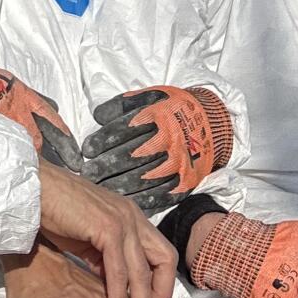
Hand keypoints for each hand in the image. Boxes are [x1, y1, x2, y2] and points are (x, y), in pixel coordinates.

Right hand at [36, 162, 177, 297]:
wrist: (32, 190)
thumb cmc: (53, 213)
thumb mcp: (87, 240)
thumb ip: (104, 260)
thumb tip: (114, 289)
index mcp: (131, 218)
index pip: (162, 255)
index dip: (159, 285)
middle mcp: (133, 217)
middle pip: (164, 261)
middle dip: (159, 297)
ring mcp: (123, 220)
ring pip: (143, 271)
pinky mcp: (108, 227)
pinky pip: (120, 271)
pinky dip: (120, 296)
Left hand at [82, 85, 234, 212]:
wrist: (210, 123)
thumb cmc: (171, 110)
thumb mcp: (148, 98)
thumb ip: (122, 106)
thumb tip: (98, 116)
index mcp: (157, 117)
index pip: (123, 131)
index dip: (102, 141)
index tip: (87, 150)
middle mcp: (167, 141)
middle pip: (130, 157)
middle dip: (105, 166)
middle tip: (88, 173)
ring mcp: (177, 164)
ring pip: (142, 179)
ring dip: (118, 185)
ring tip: (100, 188)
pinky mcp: (184, 182)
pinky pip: (159, 195)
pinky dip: (140, 199)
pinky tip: (123, 199)